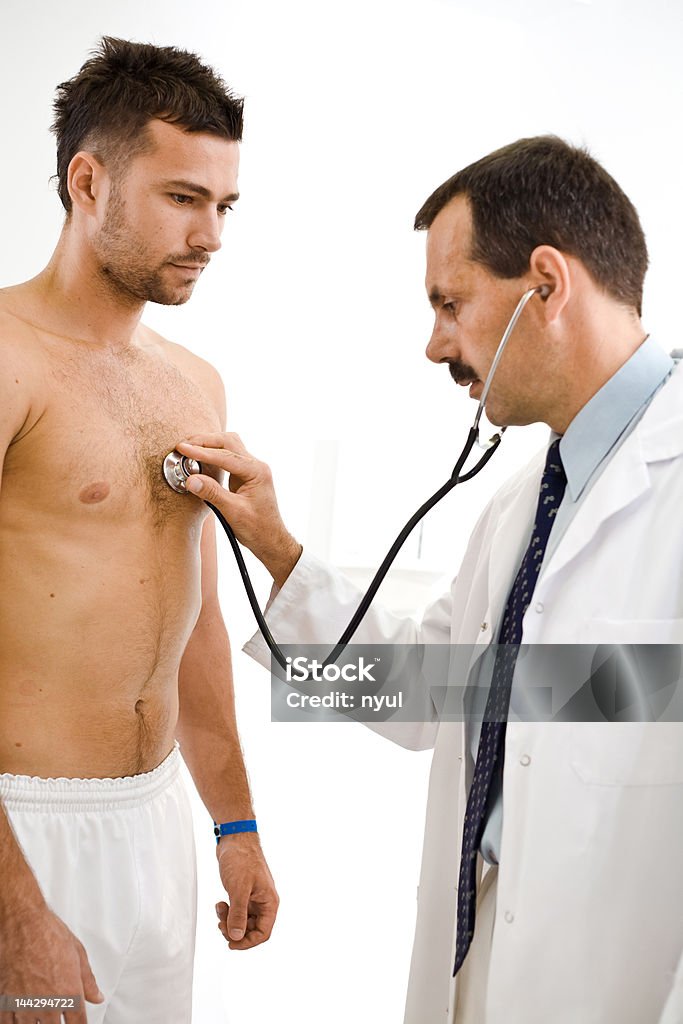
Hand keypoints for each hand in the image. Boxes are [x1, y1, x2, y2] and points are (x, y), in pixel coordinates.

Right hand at [0, 904, 103, 1023]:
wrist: (24, 924)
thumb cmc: (49, 934)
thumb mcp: (78, 954)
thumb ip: (88, 981)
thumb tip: (96, 996)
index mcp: (69, 993)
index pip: (78, 1023)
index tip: (78, 1023)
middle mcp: (48, 1004)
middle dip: (57, 1023)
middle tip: (58, 1014)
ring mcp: (25, 1005)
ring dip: (38, 1023)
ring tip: (40, 1014)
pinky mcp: (6, 1002)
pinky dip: (15, 1023)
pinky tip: (20, 1017)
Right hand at [176, 433, 301, 586]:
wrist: (270, 540)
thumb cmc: (258, 529)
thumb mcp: (233, 512)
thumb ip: (212, 493)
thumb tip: (191, 479)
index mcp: (257, 472)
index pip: (226, 456)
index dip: (202, 452)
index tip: (183, 449)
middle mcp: (256, 466)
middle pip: (229, 442)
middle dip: (205, 441)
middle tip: (184, 446)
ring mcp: (252, 469)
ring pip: (229, 446)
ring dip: (209, 445)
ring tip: (190, 449)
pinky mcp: (245, 475)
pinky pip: (228, 457)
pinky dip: (213, 455)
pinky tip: (201, 459)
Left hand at [214, 834, 278, 949]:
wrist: (235, 838)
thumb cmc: (242, 859)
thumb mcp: (239, 889)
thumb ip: (238, 915)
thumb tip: (237, 937)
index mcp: (269, 902)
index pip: (263, 933)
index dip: (247, 942)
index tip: (231, 943)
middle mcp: (264, 901)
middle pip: (252, 930)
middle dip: (235, 930)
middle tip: (221, 924)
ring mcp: (254, 897)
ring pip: (244, 921)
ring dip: (230, 920)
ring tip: (220, 908)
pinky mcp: (244, 893)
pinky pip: (238, 911)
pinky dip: (228, 912)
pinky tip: (221, 903)